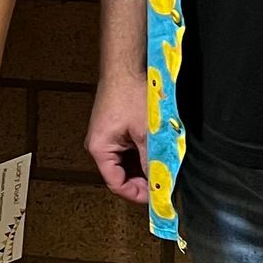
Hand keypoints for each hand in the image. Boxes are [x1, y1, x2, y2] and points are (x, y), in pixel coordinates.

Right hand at [85, 75, 150, 204]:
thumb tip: (159, 182)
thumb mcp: (145, 132)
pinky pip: (127, 150)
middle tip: (163, 182)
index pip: (116, 183)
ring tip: (161, 167)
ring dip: (143, 166)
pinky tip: (155, 152)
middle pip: (120, 175)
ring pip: (126, 163)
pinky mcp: (115, 130)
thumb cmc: (129, 93)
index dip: (136, 193)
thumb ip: (150, 160)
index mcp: (100, 149)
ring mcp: (107, 137)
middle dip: (142, 180)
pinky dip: (141, 154)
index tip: (155, 196)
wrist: (125, 66)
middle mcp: (100, 146)